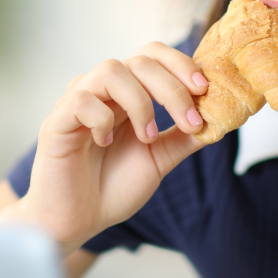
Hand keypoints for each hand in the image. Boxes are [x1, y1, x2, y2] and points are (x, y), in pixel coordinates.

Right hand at [1, 43, 209, 251]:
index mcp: (126, 94)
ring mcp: (77, 102)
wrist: (75, 221)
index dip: (181, 64)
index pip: (153, 56)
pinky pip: (81, 100)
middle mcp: (102, 91)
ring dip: (140, 102)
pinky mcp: (57, 122)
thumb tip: (220, 119)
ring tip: (148, 138)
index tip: (205, 90)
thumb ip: (184, 138)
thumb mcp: (159, 160)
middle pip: (140, 60)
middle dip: (173, 88)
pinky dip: (102, 119)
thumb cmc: (111, 188)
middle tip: (191, 120)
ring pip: (111, 71)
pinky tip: (105, 143)